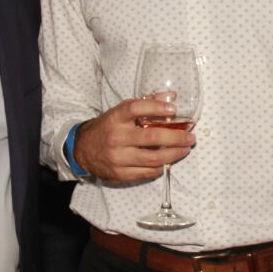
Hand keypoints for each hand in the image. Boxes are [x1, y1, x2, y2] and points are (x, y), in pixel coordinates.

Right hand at [73, 97, 194, 182]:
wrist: (82, 149)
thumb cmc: (107, 128)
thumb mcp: (120, 112)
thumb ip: (146, 104)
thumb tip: (171, 97)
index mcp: (115, 118)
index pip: (136, 108)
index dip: (156, 107)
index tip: (174, 110)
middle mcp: (116, 137)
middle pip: (152, 137)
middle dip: (176, 138)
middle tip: (190, 137)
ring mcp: (118, 157)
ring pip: (154, 158)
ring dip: (174, 154)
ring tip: (185, 149)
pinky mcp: (120, 173)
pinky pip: (147, 172)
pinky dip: (161, 167)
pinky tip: (167, 161)